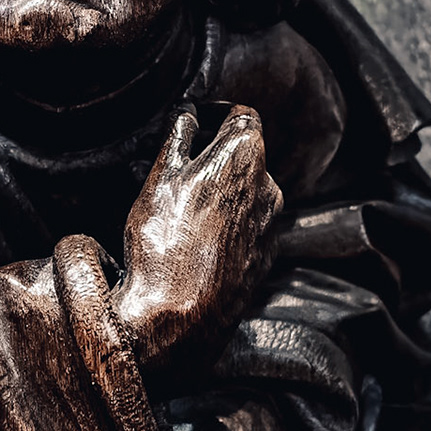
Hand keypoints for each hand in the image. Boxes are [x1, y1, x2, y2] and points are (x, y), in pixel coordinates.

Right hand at [114, 105, 282, 369]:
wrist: (180, 316)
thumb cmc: (165, 243)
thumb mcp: (160, 179)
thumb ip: (179, 138)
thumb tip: (188, 115)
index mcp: (245, 155)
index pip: (242, 115)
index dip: (218, 114)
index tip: (198, 122)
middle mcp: (270, 186)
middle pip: (245, 157)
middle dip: (215, 158)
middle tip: (178, 172)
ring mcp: (271, 224)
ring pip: (246, 194)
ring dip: (220, 194)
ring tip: (180, 213)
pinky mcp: (266, 256)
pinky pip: (246, 227)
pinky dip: (226, 225)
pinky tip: (195, 242)